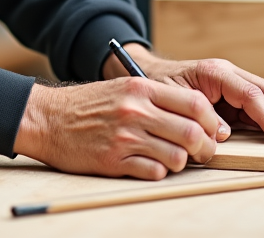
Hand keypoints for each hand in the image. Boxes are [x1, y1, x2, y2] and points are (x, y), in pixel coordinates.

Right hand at [11, 45, 263, 180]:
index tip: (215, 133)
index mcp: (141, 89)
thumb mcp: (124, 89)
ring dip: (180, 163)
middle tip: (203, 153)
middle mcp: (136, 110)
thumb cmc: (89, 105)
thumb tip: (200, 119)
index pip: (195, 105)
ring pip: (177, 158)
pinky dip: (158, 173)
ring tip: (170, 159)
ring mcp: (125, 136)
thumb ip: (158, 99)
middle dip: (205, 148)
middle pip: (192, 133)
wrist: (48, 118)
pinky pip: (153, 173)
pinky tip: (149, 166)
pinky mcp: (114, 160)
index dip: (213, 123)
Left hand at [108, 46, 263, 146]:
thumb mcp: (172, 98)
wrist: (148, 75)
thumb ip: (197, 113)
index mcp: (215, 72)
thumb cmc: (157, 85)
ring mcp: (233, 83)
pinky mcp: (234, 95)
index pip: (249, 94)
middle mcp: (229, 74)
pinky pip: (259, 105)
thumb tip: (224, 132)